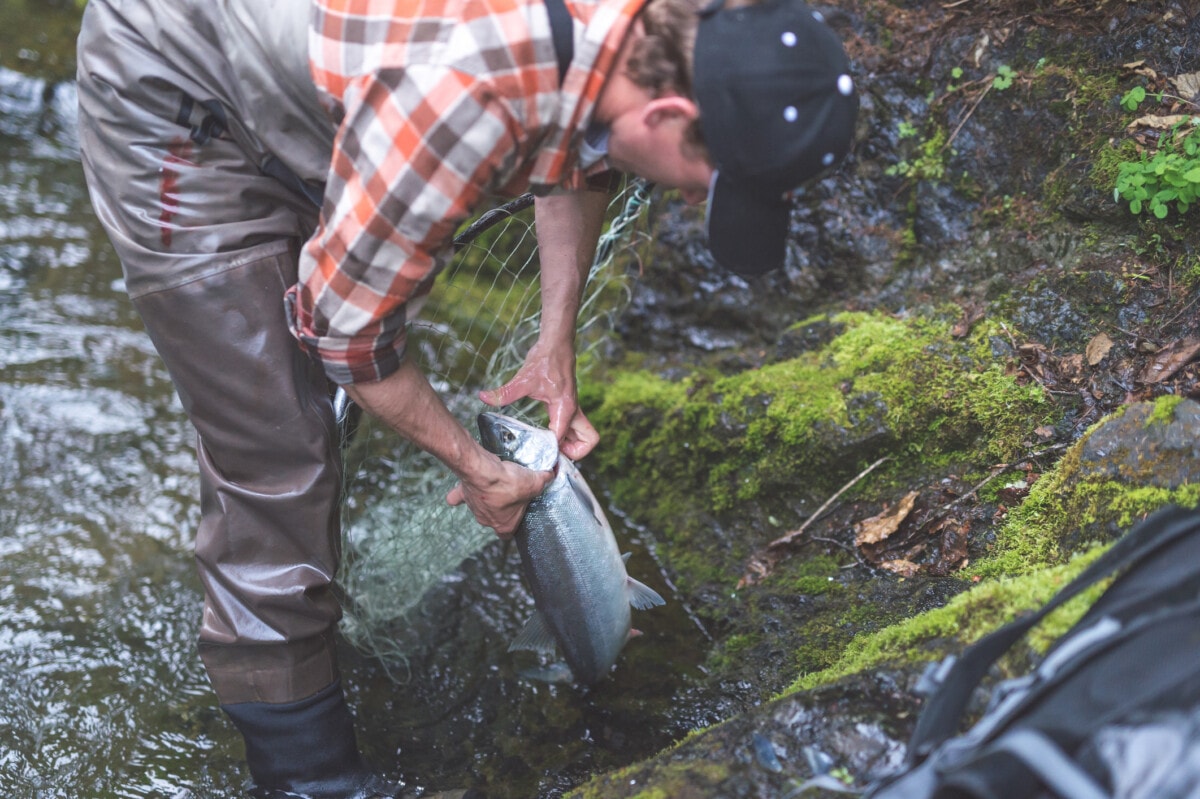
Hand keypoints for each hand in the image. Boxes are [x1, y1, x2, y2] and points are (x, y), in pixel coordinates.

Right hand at [446, 455, 552, 537]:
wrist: (484, 473)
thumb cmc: (509, 483)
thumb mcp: (535, 482)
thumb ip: (544, 480)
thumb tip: (551, 474)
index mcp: (505, 525)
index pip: (508, 534)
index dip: (513, 524)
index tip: (518, 514)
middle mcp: (488, 521)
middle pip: (495, 519)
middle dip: (501, 508)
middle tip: (510, 493)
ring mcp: (474, 508)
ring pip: (479, 507)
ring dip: (485, 498)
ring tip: (495, 483)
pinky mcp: (464, 494)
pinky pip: (459, 497)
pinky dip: (461, 494)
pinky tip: (466, 486)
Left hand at [480, 343, 598, 460]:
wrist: (556, 344)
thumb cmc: (545, 359)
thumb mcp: (523, 379)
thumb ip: (504, 392)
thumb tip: (483, 397)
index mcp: (565, 408)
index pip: (561, 438)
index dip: (551, 450)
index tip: (537, 455)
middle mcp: (573, 411)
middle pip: (588, 441)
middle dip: (574, 452)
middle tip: (552, 453)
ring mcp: (573, 409)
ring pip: (585, 436)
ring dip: (573, 446)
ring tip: (549, 448)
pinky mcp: (569, 406)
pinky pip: (575, 428)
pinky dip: (567, 437)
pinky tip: (546, 436)